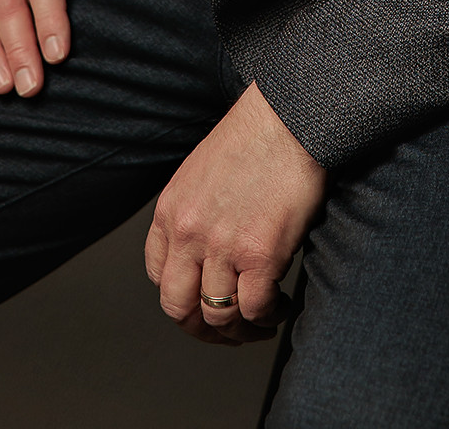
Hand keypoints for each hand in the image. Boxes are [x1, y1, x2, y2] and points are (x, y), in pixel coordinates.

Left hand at [145, 82, 326, 345]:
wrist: (290, 117)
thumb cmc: (257, 136)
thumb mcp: (203, 172)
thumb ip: (196, 211)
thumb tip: (209, 250)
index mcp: (171, 210)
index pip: (158, 275)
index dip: (182, 296)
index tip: (203, 301)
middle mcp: (188, 233)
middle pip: (178, 307)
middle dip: (203, 328)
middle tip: (227, 331)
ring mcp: (222, 246)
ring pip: (218, 316)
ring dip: (240, 330)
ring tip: (262, 321)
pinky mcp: (260, 255)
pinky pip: (255, 309)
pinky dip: (267, 317)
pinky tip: (280, 307)